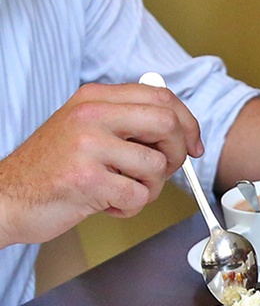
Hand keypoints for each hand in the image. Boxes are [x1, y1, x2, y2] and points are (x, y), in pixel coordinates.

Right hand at [0, 82, 201, 246]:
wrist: (7, 197)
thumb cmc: (54, 168)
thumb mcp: (86, 129)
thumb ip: (127, 122)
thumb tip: (180, 129)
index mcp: (95, 98)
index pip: (161, 97)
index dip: (188, 123)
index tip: (194, 145)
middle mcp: (91, 115)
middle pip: (167, 124)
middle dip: (177, 154)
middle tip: (162, 171)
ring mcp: (87, 146)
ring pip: (157, 166)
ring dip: (150, 188)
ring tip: (122, 190)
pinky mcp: (87, 179)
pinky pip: (138, 196)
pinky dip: (130, 208)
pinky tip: (107, 203)